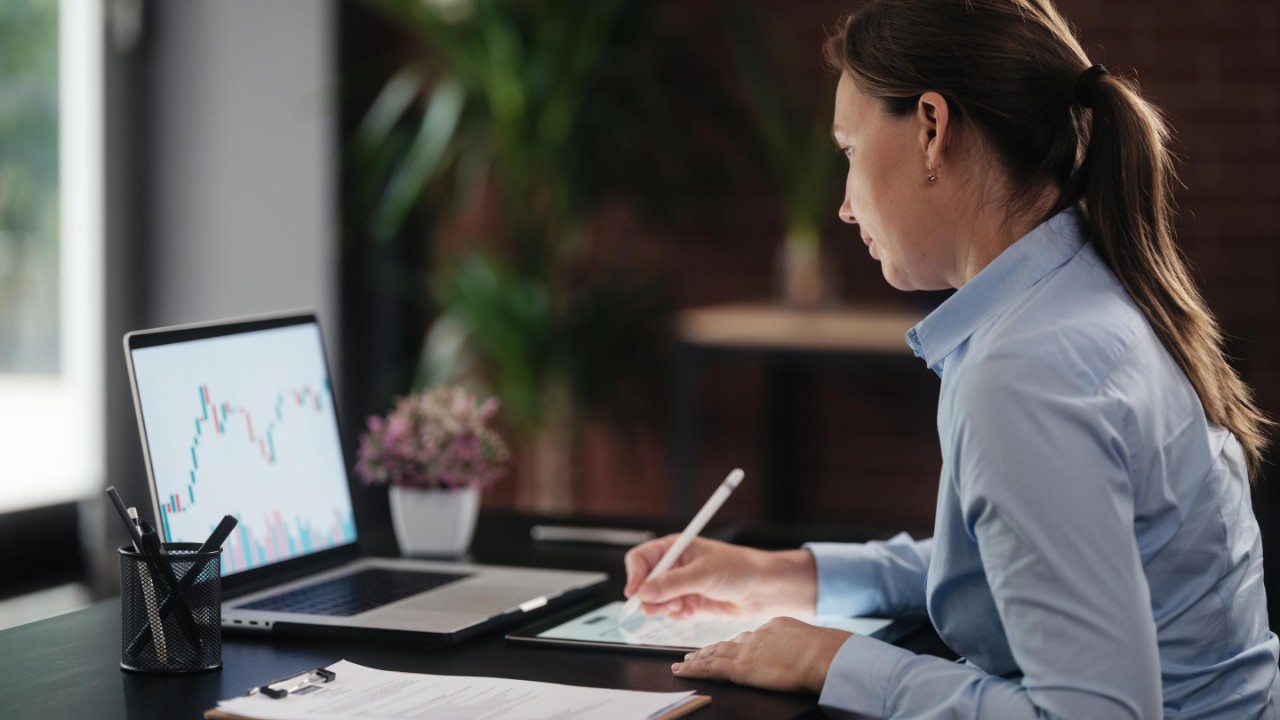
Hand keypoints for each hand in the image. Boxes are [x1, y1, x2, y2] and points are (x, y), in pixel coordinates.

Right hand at [623, 535, 816, 618]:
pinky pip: (670, 611)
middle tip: (655, 609)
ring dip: (663, 608)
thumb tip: (644, 593)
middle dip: (648, 596)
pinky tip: (690, 612)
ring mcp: (681, 584)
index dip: (634, 575)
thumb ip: (672, 584)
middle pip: (644, 582)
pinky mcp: (689, 601)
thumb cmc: (738, 569)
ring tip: (680, 609)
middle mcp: (675, 565)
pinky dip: (676, 615)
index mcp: (675, 548)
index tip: (635, 593)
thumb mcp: (703, 574)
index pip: (641, 558)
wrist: (763, 589)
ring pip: (655, 599)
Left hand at [671, 617, 851, 693]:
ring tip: (686, 661)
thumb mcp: (813, 640)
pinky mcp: (741, 667)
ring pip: (715, 653)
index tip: (728, 645)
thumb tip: (803, 650)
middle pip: (728, 642)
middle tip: (695, 652)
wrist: (825, 655)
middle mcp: (758, 635)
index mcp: (776, 626)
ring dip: (699, 657)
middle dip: (711, 648)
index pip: (750, 635)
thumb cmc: (828, 652)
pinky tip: (682, 670)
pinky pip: (711, 668)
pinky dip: (694, 668)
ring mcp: (747, 650)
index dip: (735, 642)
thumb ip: (800, 643)